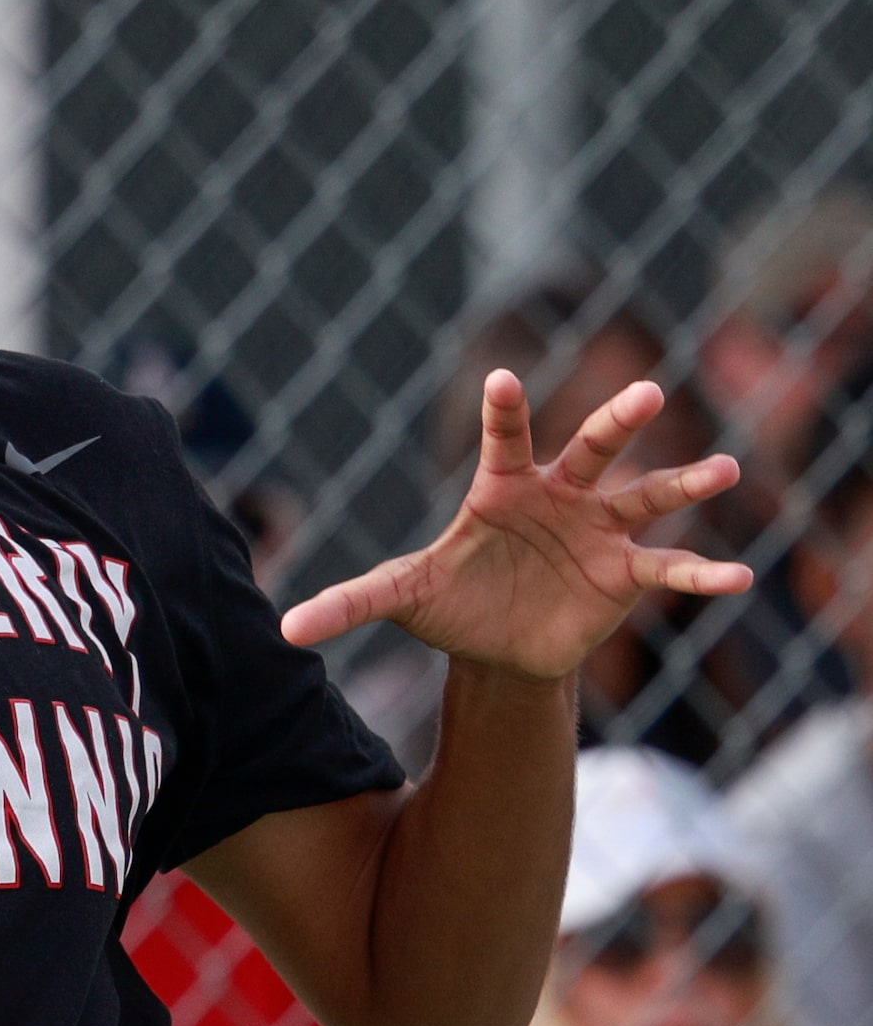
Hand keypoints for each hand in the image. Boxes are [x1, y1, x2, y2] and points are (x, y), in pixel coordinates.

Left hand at [281, 369, 752, 677]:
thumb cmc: (452, 602)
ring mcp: (599, 531)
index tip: (500, 378)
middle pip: (591, 449)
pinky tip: (740, 575)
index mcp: (500, 489)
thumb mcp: (401, 599)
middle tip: (649, 391)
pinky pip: (669, 567)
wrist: (499, 646)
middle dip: (618, 421)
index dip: (503, 411)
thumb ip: (351, 603)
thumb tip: (285, 628)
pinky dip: (702, 573)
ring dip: (686, 483)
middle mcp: (559, 497)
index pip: (504, 440)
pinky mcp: (627, 575)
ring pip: (647, 497)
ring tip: (728, 469)